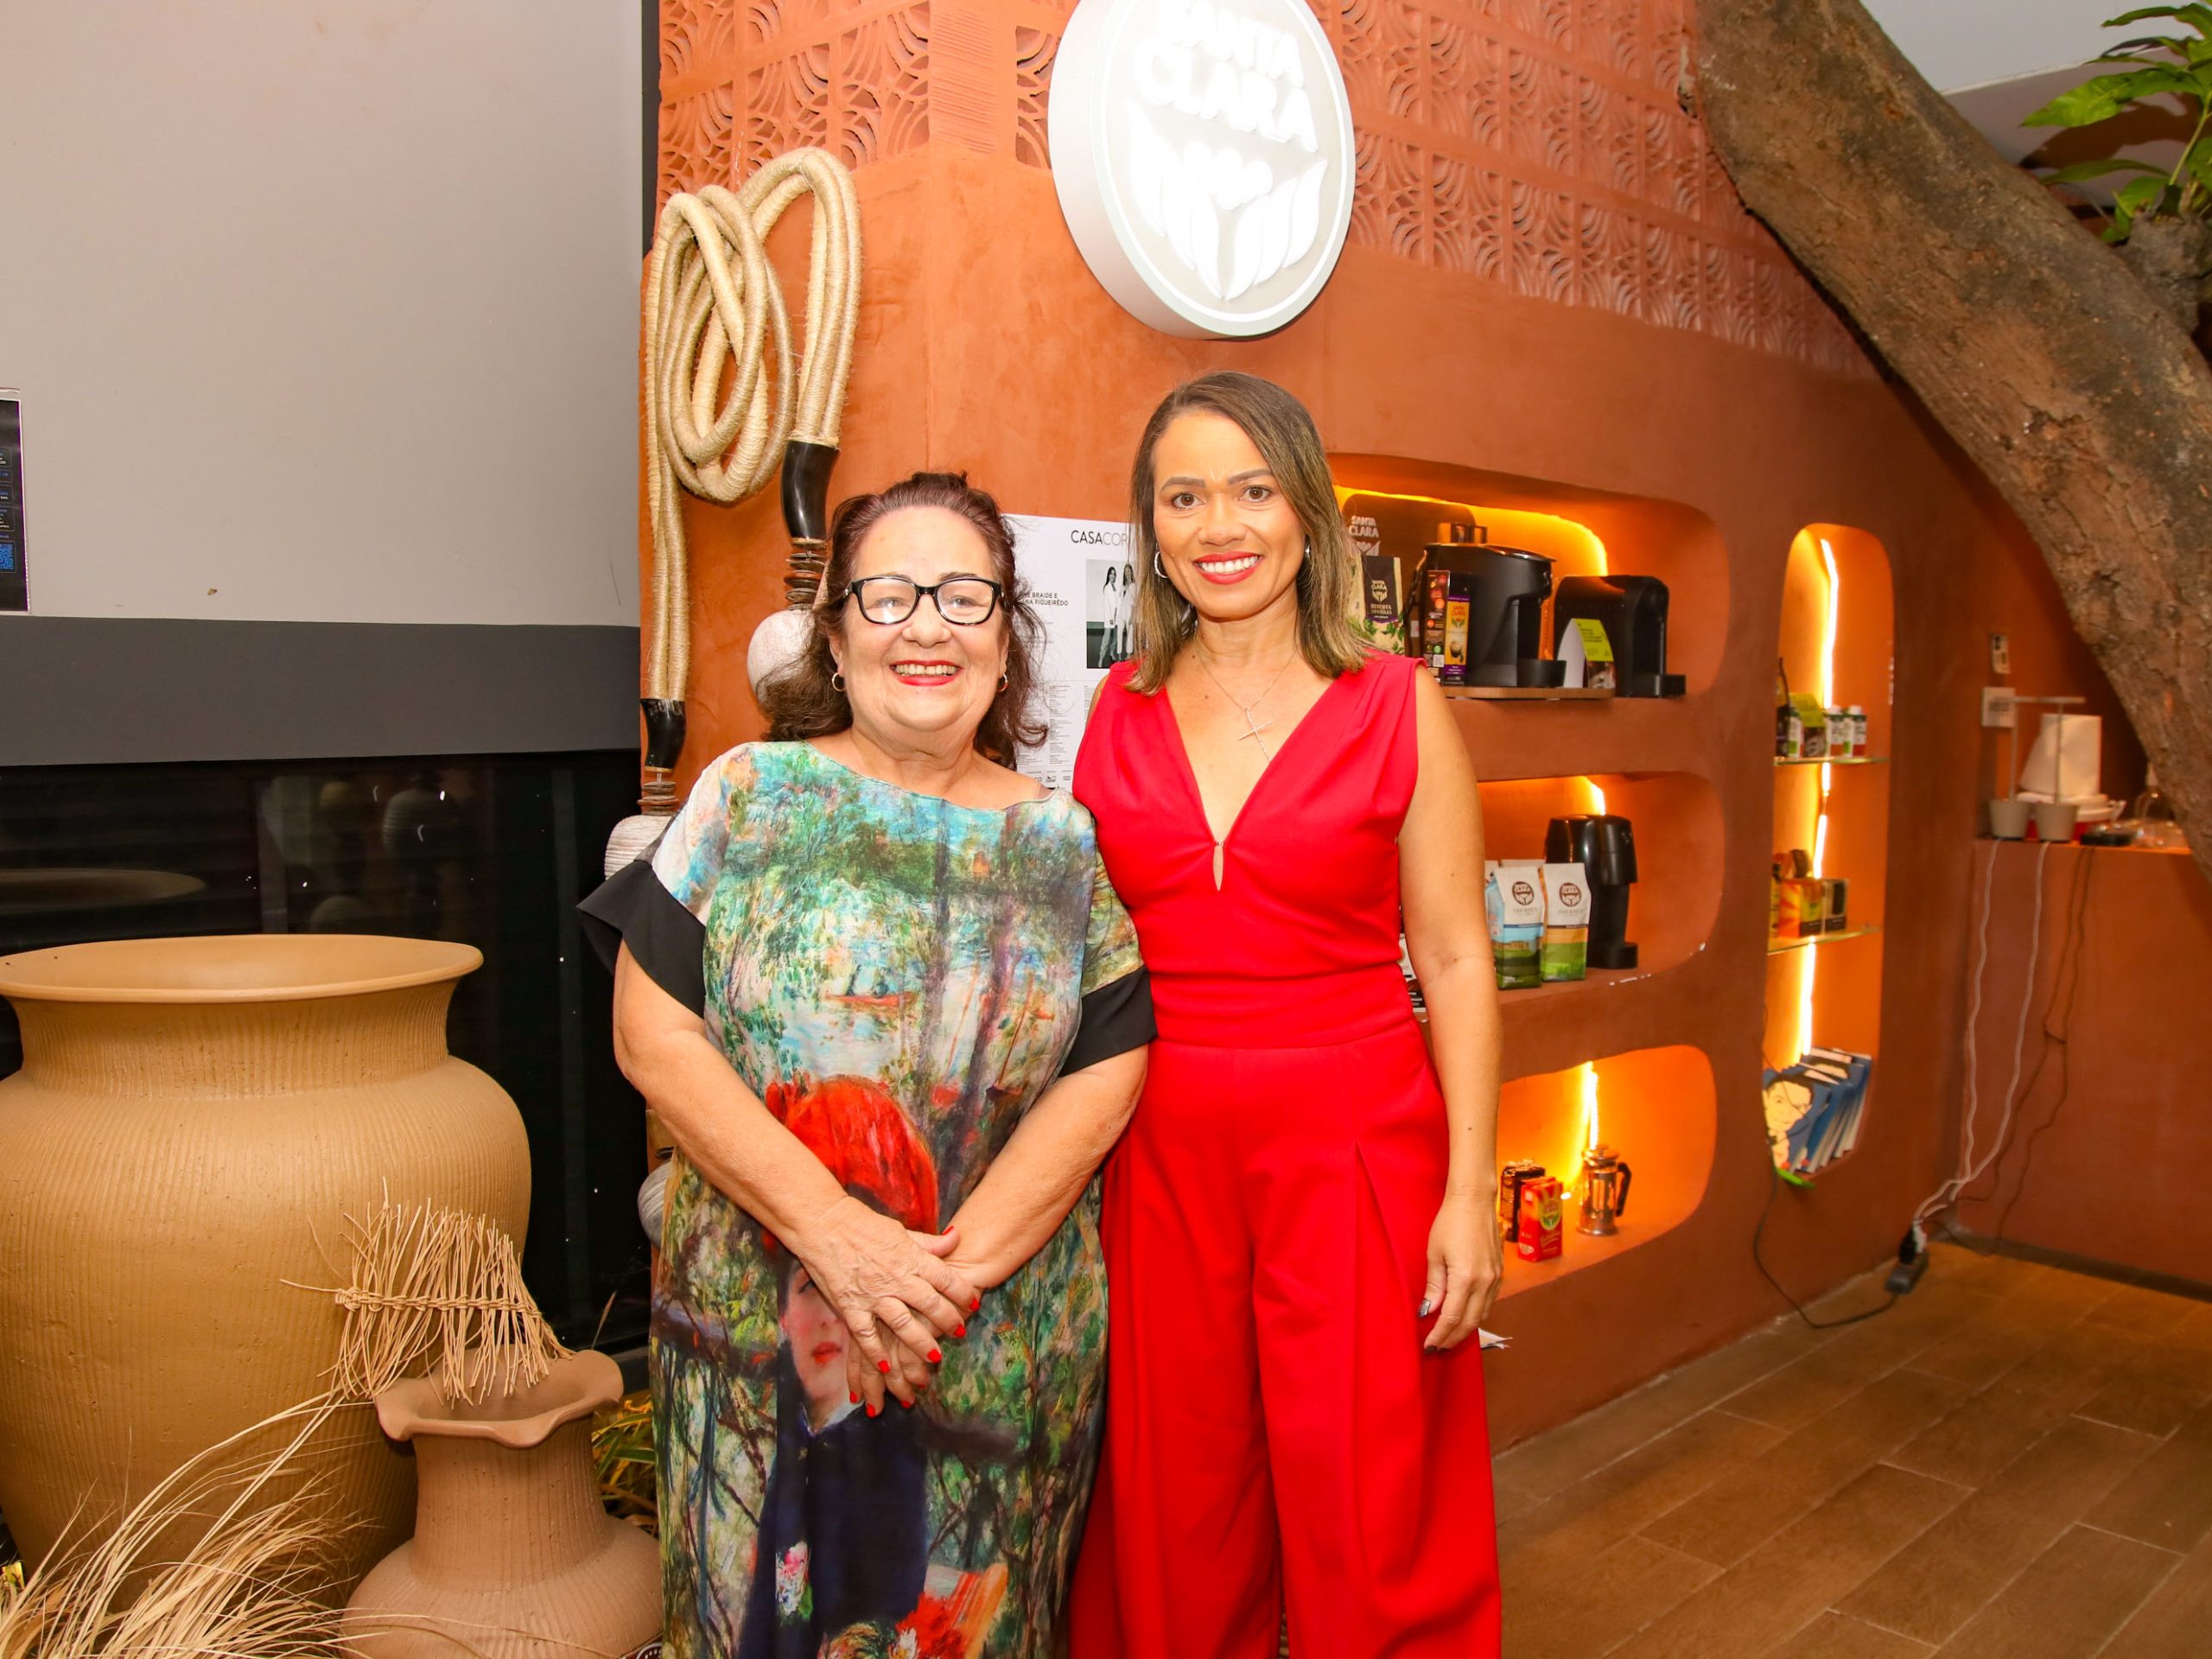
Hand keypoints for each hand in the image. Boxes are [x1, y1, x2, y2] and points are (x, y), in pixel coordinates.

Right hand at [792, 1200, 978, 1399]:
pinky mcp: (851, 1306)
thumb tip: (957, 1237)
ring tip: (936, 1358)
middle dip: (948, 1321)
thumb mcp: (900, 1230)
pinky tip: (887, 1366)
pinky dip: (876, 1352)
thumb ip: (929, 1242)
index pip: (945, 1279)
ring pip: (904, 1324)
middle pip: (930, 1304)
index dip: (963, 1293)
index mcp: (911, 1257)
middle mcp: (896, 1278)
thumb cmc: (862, 1224)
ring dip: (922, 1343)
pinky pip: (866, 1335)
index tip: (974, 1304)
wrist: (823, 1223)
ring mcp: (873, 1295)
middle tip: (960, 1333)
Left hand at [1419, 1190, 1500, 1351]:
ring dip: (1466, 1328)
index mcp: (1465, 1279)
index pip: (1452, 1318)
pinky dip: (1476, 1313)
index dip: (1440, 1336)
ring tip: (1449, 1336)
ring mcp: (1495, 1278)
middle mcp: (1485, 1283)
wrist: (1474, 1201)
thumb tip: (1429, 1312)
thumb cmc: (1449, 1223)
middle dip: (1453, 1338)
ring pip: (1482, 1314)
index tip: (1428, 1346)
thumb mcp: (1434, 1254)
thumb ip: (1434, 1286)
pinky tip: (1465, 1315)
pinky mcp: (1499, 1273)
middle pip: (1470, 1323)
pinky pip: (1489, 1302)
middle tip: (1438, 1347)